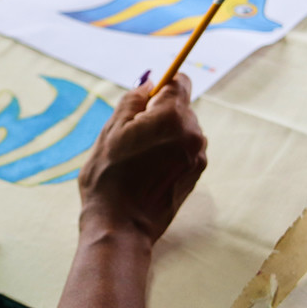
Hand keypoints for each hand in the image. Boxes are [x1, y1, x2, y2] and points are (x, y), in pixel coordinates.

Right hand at [77, 75, 206, 242]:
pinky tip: (149, 169)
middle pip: (180, 106)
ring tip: (139, 157)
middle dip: (159, 113)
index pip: (179, 82)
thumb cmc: (109, 178)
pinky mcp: (196, 173)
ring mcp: (197, 155)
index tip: (144, 99)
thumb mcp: (111, 131)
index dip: (161, 85)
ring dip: (165, 134)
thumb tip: (149, 83)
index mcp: (171, 117)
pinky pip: (185, 148)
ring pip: (182, 128)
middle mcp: (192, 133)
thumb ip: (132, 100)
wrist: (121, 226)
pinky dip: (170, 151)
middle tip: (131, 136)